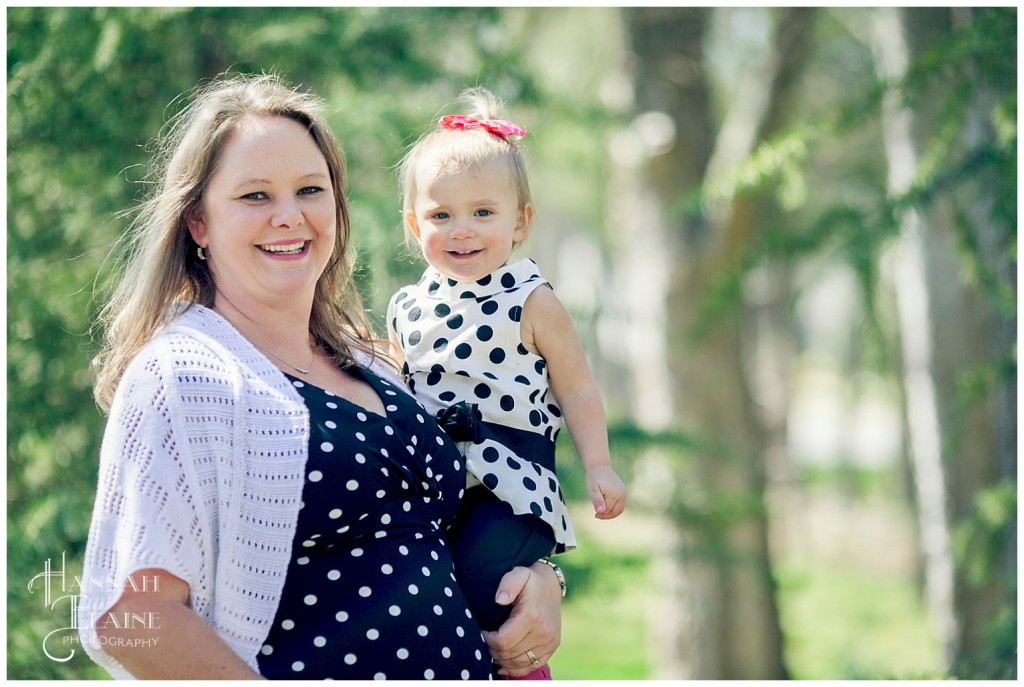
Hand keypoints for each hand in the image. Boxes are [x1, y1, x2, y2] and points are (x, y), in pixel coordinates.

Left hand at [481, 561, 561, 676]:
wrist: (550, 583)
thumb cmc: (530, 579)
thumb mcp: (518, 574)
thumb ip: (507, 584)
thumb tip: (499, 599)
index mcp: (532, 616)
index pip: (503, 641)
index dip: (487, 641)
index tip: (481, 632)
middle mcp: (543, 632)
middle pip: (509, 654)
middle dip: (492, 650)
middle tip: (484, 641)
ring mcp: (550, 641)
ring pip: (519, 662)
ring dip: (502, 660)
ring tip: (492, 650)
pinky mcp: (552, 646)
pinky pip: (532, 666)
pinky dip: (516, 668)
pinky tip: (504, 663)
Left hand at [586, 465, 625, 518]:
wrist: (599, 466)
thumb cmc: (594, 478)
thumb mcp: (592, 489)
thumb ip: (597, 500)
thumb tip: (600, 511)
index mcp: (614, 493)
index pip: (608, 510)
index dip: (601, 514)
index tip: (594, 514)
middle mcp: (622, 494)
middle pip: (616, 511)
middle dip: (607, 515)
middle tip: (597, 515)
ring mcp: (624, 492)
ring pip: (620, 509)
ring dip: (611, 513)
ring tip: (601, 512)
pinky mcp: (623, 491)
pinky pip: (621, 504)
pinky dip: (614, 508)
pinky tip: (606, 507)